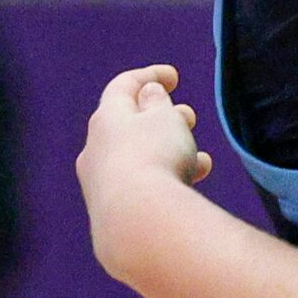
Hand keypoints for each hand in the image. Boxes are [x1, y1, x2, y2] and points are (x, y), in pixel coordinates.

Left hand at [76, 65, 212, 273]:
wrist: (138, 221)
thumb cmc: (154, 157)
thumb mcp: (165, 118)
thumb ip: (157, 102)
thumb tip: (146, 94)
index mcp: (106, 119)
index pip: (124, 86)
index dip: (150, 76)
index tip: (173, 77)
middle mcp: (96, 149)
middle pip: (129, 124)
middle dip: (162, 118)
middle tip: (188, 117)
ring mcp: (101, 182)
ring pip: (139, 157)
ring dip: (169, 151)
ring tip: (201, 158)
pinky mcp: (112, 210)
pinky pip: (142, 184)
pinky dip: (166, 176)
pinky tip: (192, 182)